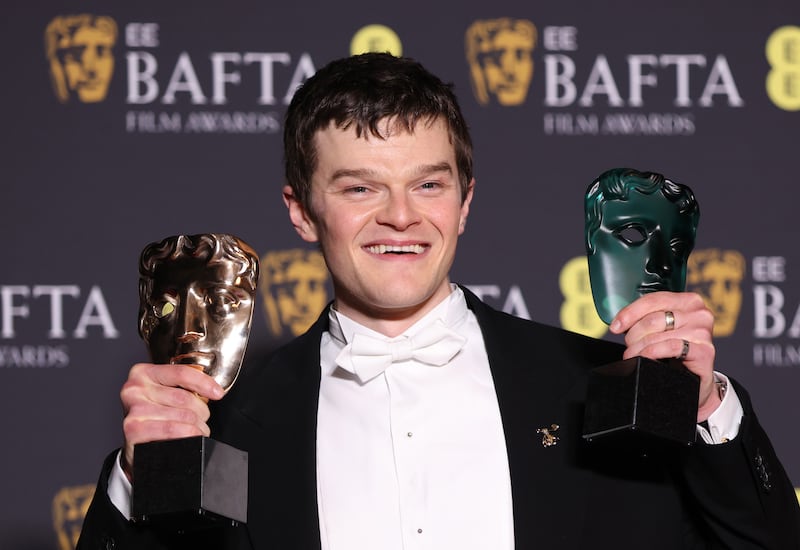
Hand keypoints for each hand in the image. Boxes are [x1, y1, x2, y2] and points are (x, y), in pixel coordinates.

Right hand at [119, 363, 224, 480]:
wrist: (135, 447)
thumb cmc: (155, 418)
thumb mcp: (164, 395)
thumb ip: (182, 386)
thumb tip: (213, 390)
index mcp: (143, 373)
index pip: (181, 373)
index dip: (204, 383)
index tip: (218, 393)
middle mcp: (134, 389)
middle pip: (184, 397)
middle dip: (202, 412)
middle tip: (202, 420)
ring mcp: (133, 410)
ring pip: (183, 416)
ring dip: (197, 427)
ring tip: (196, 432)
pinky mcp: (133, 430)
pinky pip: (172, 430)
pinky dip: (188, 436)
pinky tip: (189, 439)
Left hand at [609, 291, 718, 422]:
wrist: (696, 381)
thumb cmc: (676, 353)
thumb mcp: (663, 330)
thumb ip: (647, 318)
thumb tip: (619, 321)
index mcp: (688, 301)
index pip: (652, 300)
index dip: (629, 313)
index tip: (615, 326)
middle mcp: (699, 313)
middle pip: (653, 319)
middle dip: (633, 335)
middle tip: (629, 347)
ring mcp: (703, 332)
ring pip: (658, 335)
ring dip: (638, 348)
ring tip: (633, 356)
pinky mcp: (704, 351)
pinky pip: (670, 347)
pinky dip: (652, 353)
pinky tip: (645, 359)